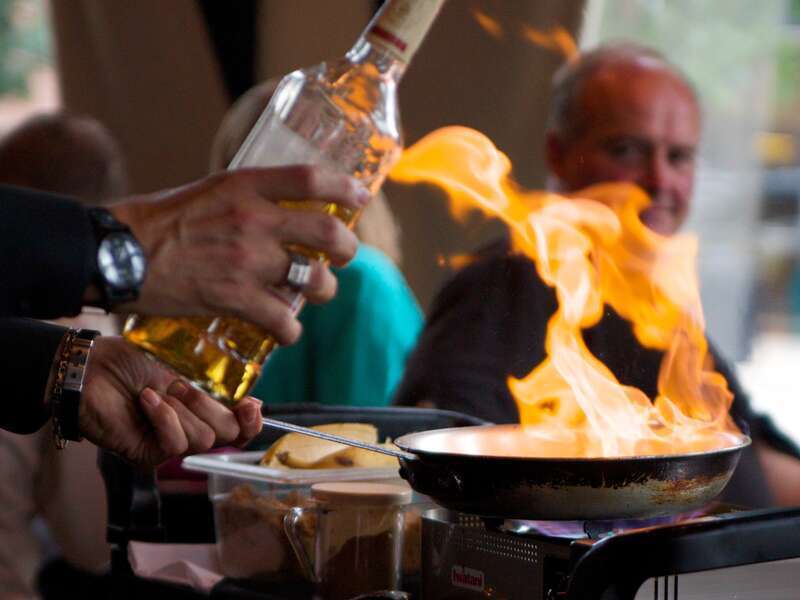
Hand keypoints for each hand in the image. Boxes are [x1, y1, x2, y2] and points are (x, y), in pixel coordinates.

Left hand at [79, 336, 261, 466]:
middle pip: (227, 435)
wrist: (92, 368)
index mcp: (201, 408)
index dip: (251, 422)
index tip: (251, 404)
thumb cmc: (132, 360)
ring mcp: (167, 444)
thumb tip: (257, 404)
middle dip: (209, 406)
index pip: (240, 430)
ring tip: (154, 391)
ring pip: (202, 439)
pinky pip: (174, 444)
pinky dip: (163, 418)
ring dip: (180, 409)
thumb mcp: (186, 369)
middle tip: (180, 386)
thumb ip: (218, 389)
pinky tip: (145, 401)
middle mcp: (188, 429)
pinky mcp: (147, 455)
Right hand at [110, 165, 368, 344]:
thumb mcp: (207, 191)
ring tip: (315, 294)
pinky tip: (286, 332)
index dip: (345, 187)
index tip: (360, 198)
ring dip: (323, 291)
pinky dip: (291, 331)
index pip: (310, 177)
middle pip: (327, 232)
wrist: (117, 253)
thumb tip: (279, 212)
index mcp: (245, 185)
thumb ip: (246, 198)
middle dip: (347, 249)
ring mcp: (247, 260)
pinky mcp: (234, 297)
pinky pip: (284, 320)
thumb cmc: (158, 221)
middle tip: (345, 257)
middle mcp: (253, 219)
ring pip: (314, 280)